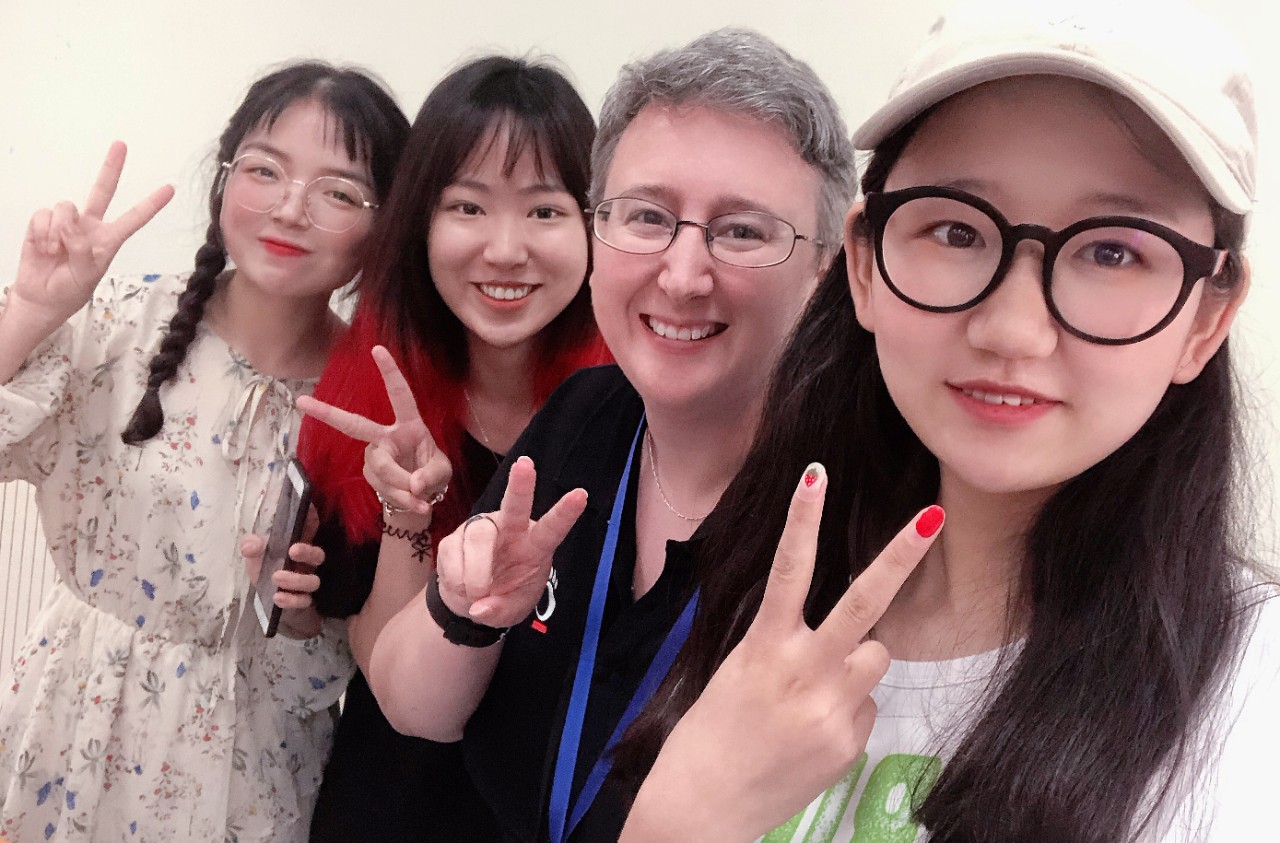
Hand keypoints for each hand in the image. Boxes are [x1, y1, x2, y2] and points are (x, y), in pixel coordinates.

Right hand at [10, 142, 173, 330]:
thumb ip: (84, 248)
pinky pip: (44, 215)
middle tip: (121, 145)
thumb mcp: (87, 274)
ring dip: (59, 232)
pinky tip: (44, 248)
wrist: (41, 297)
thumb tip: (71, 225)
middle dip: (111, 167)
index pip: (134, 218)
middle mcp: (90, 225)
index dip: (151, 204)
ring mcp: (67, 222)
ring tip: (57, 252)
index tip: (170, 188)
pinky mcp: (44, 222)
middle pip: (102, 190)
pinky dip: (42, 232)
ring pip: (66, 208)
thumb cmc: (70, 289)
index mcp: (109, 239)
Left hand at [240, 506, 324, 637]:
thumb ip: (253, 546)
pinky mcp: (304, 602)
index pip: (311, 528)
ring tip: (276, 577)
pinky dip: (292, 600)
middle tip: (292, 550)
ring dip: (296, 579)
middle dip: (308, 552)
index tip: (310, 509)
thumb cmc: (264, 569)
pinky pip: (304, 601)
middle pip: (318, 555)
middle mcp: (307, 563)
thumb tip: (249, 546)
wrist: (265, 600)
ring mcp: (308, 582)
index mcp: (298, 545)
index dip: (313, 518)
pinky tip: (278, 597)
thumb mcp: (256, 555)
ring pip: (314, 581)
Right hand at [296, 345, 449, 517]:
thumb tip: (413, 484)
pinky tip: (413, 503)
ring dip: (403, 487)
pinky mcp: (368, 473)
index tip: (377, 348)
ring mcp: (374, 454)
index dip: (390, 372)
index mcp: (408, 425)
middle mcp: (386, 436)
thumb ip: (431, 476)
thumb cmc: (431, 475)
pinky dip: (401, 498)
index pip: (400, 395)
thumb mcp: (442, 472)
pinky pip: (383, 486)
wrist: (420, 499)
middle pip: (354, 424)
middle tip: (301, 401)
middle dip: (327, 413)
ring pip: (382, 468)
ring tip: (421, 499)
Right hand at [433, 455, 586, 626]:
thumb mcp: (510, 611)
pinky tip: (461, 588)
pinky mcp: (453, 539)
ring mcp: (480, 531)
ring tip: (476, 593)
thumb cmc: (502, 600)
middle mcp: (509, 531)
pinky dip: (456, 579)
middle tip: (525, 465)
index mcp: (534, 547)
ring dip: (476, 573)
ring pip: (478, 538)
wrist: (469, 604)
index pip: (552, 529)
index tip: (581, 495)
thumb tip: (480, 609)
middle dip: (520, 486)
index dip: (564, 513)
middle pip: (514, 507)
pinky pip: (452, 555)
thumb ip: (499, 610)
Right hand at [623, 464, 943, 842]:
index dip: (802, 519)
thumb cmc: (711, 733)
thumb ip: (788, 645)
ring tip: (813, 694)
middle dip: (901, 555)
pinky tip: (810, 734)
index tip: (816, 473)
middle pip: (864, 603)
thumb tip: (846, 639)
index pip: (787, 569)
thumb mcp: (739, 671)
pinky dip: (845, 712)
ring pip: (875, 656)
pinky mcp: (850, 743)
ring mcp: (833, 709)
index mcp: (765, 646)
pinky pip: (866, 707)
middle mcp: (805, 671)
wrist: (704, 807)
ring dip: (856, 663)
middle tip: (933, 515)